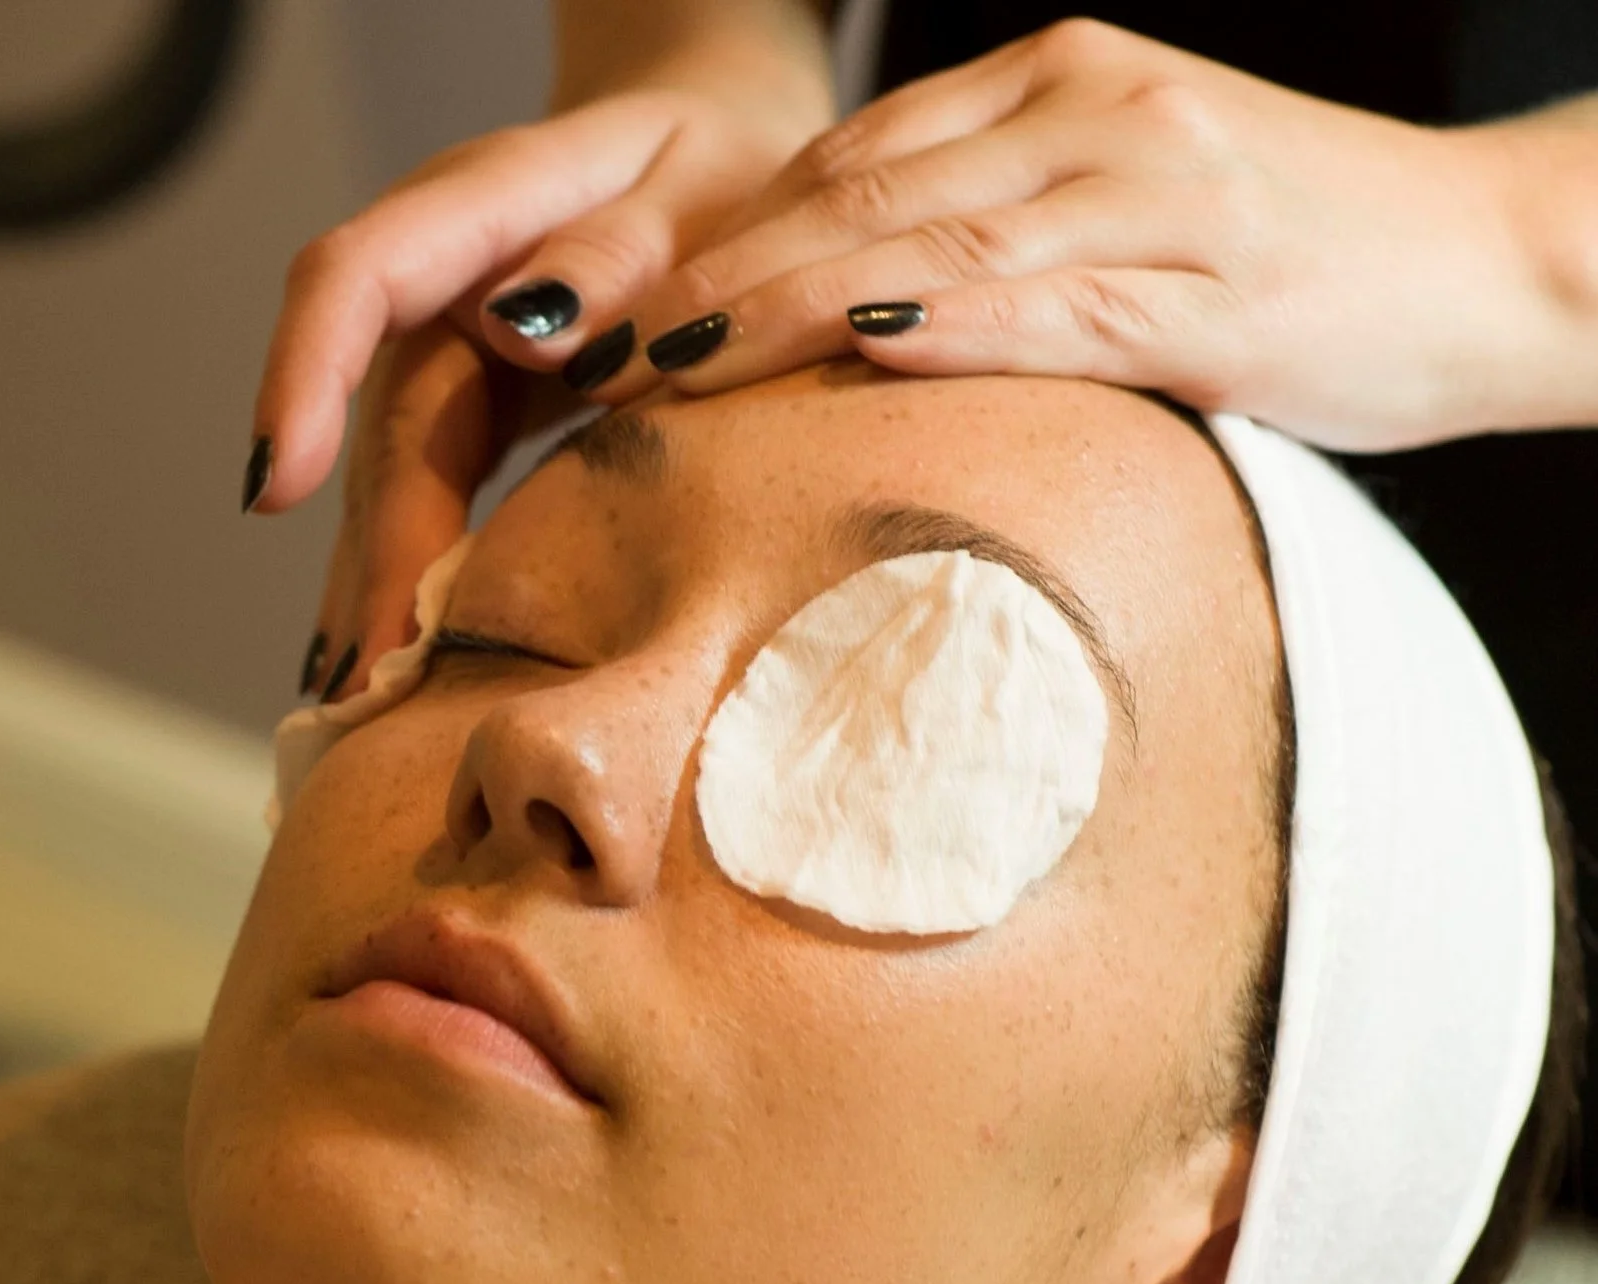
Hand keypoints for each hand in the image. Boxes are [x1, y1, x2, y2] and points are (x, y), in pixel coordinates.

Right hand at [259, 81, 826, 696]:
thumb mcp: (706, 188)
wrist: (723, 144)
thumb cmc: (725, 167)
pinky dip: (412, 575)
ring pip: (393, 474)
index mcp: (487, 198)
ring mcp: (445, 342)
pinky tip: (391, 668)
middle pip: (384, 420)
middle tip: (367, 687)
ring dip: (373, 587)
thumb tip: (528, 328)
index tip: (277, 489)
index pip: (357, 276)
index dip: (305, 376)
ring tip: (358, 709)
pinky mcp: (467, 400)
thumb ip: (625, 252)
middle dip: (370, 555)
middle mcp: (441, 276)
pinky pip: (427, 492)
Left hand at [602, 19, 1579, 452]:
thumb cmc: (1309, 256)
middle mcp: (1098, 113)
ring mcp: (1155, 196)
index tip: (640, 304)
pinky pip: (1046, 307)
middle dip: (722, 273)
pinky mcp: (1208, 294)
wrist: (1505, 256)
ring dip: (783, 310)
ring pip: (927, 246)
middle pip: (863, 192)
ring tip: (673, 371)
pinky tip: (852, 351)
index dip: (734, 231)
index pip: (860, 155)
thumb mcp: (1138, 206)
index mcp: (1069, 81)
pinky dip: (940, 329)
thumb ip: (1008, 234)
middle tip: (609, 347)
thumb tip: (863, 312)